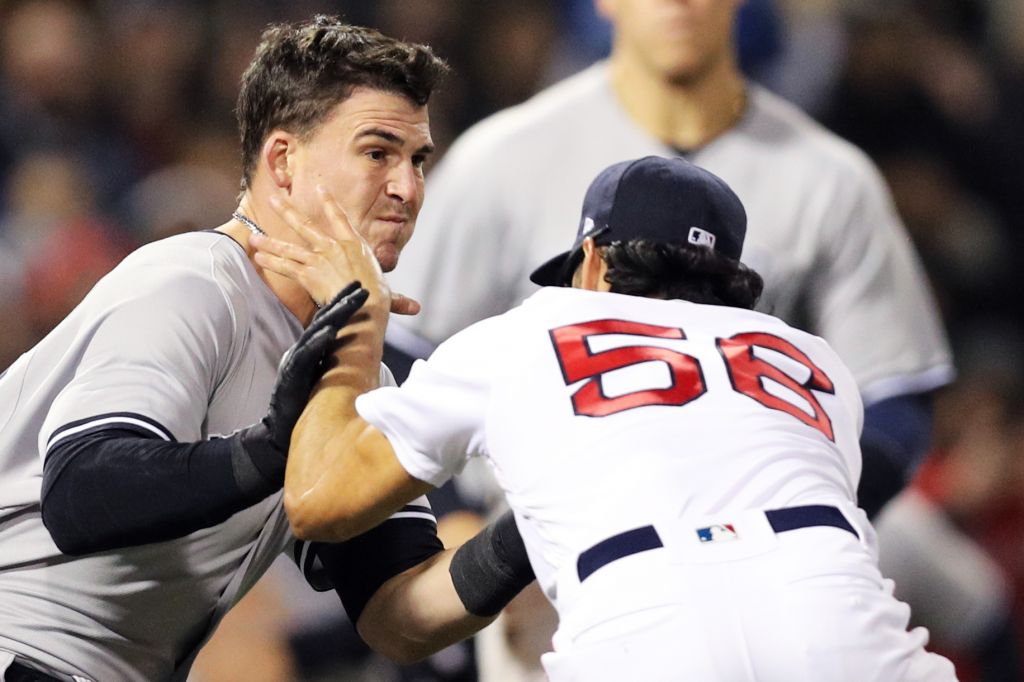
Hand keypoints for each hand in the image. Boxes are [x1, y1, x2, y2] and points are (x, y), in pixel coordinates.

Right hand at [235, 284, 368, 487]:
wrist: (279, 435)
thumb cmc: (303, 405)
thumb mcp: (321, 377)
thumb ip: (333, 361)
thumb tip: (354, 350)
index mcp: (313, 350)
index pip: (331, 322)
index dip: (345, 304)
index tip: (363, 287)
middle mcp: (304, 351)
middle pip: (325, 321)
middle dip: (344, 301)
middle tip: (362, 285)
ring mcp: (296, 362)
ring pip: (317, 333)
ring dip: (334, 315)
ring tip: (351, 300)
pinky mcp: (292, 377)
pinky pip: (306, 356)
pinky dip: (317, 342)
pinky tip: (330, 330)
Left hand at [252, 187, 419, 315]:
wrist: (364, 304)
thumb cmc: (378, 300)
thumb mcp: (388, 295)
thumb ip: (397, 299)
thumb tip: (416, 308)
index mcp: (354, 245)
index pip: (339, 218)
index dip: (329, 202)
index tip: (319, 188)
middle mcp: (333, 248)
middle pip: (306, 225)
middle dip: (287, 210)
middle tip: (273, 197)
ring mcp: (318, 259)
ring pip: (289, 247)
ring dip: (269, 241)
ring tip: (253, 236)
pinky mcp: (307, 274)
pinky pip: (284, 266)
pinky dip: (271, 261)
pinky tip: (258, 257)